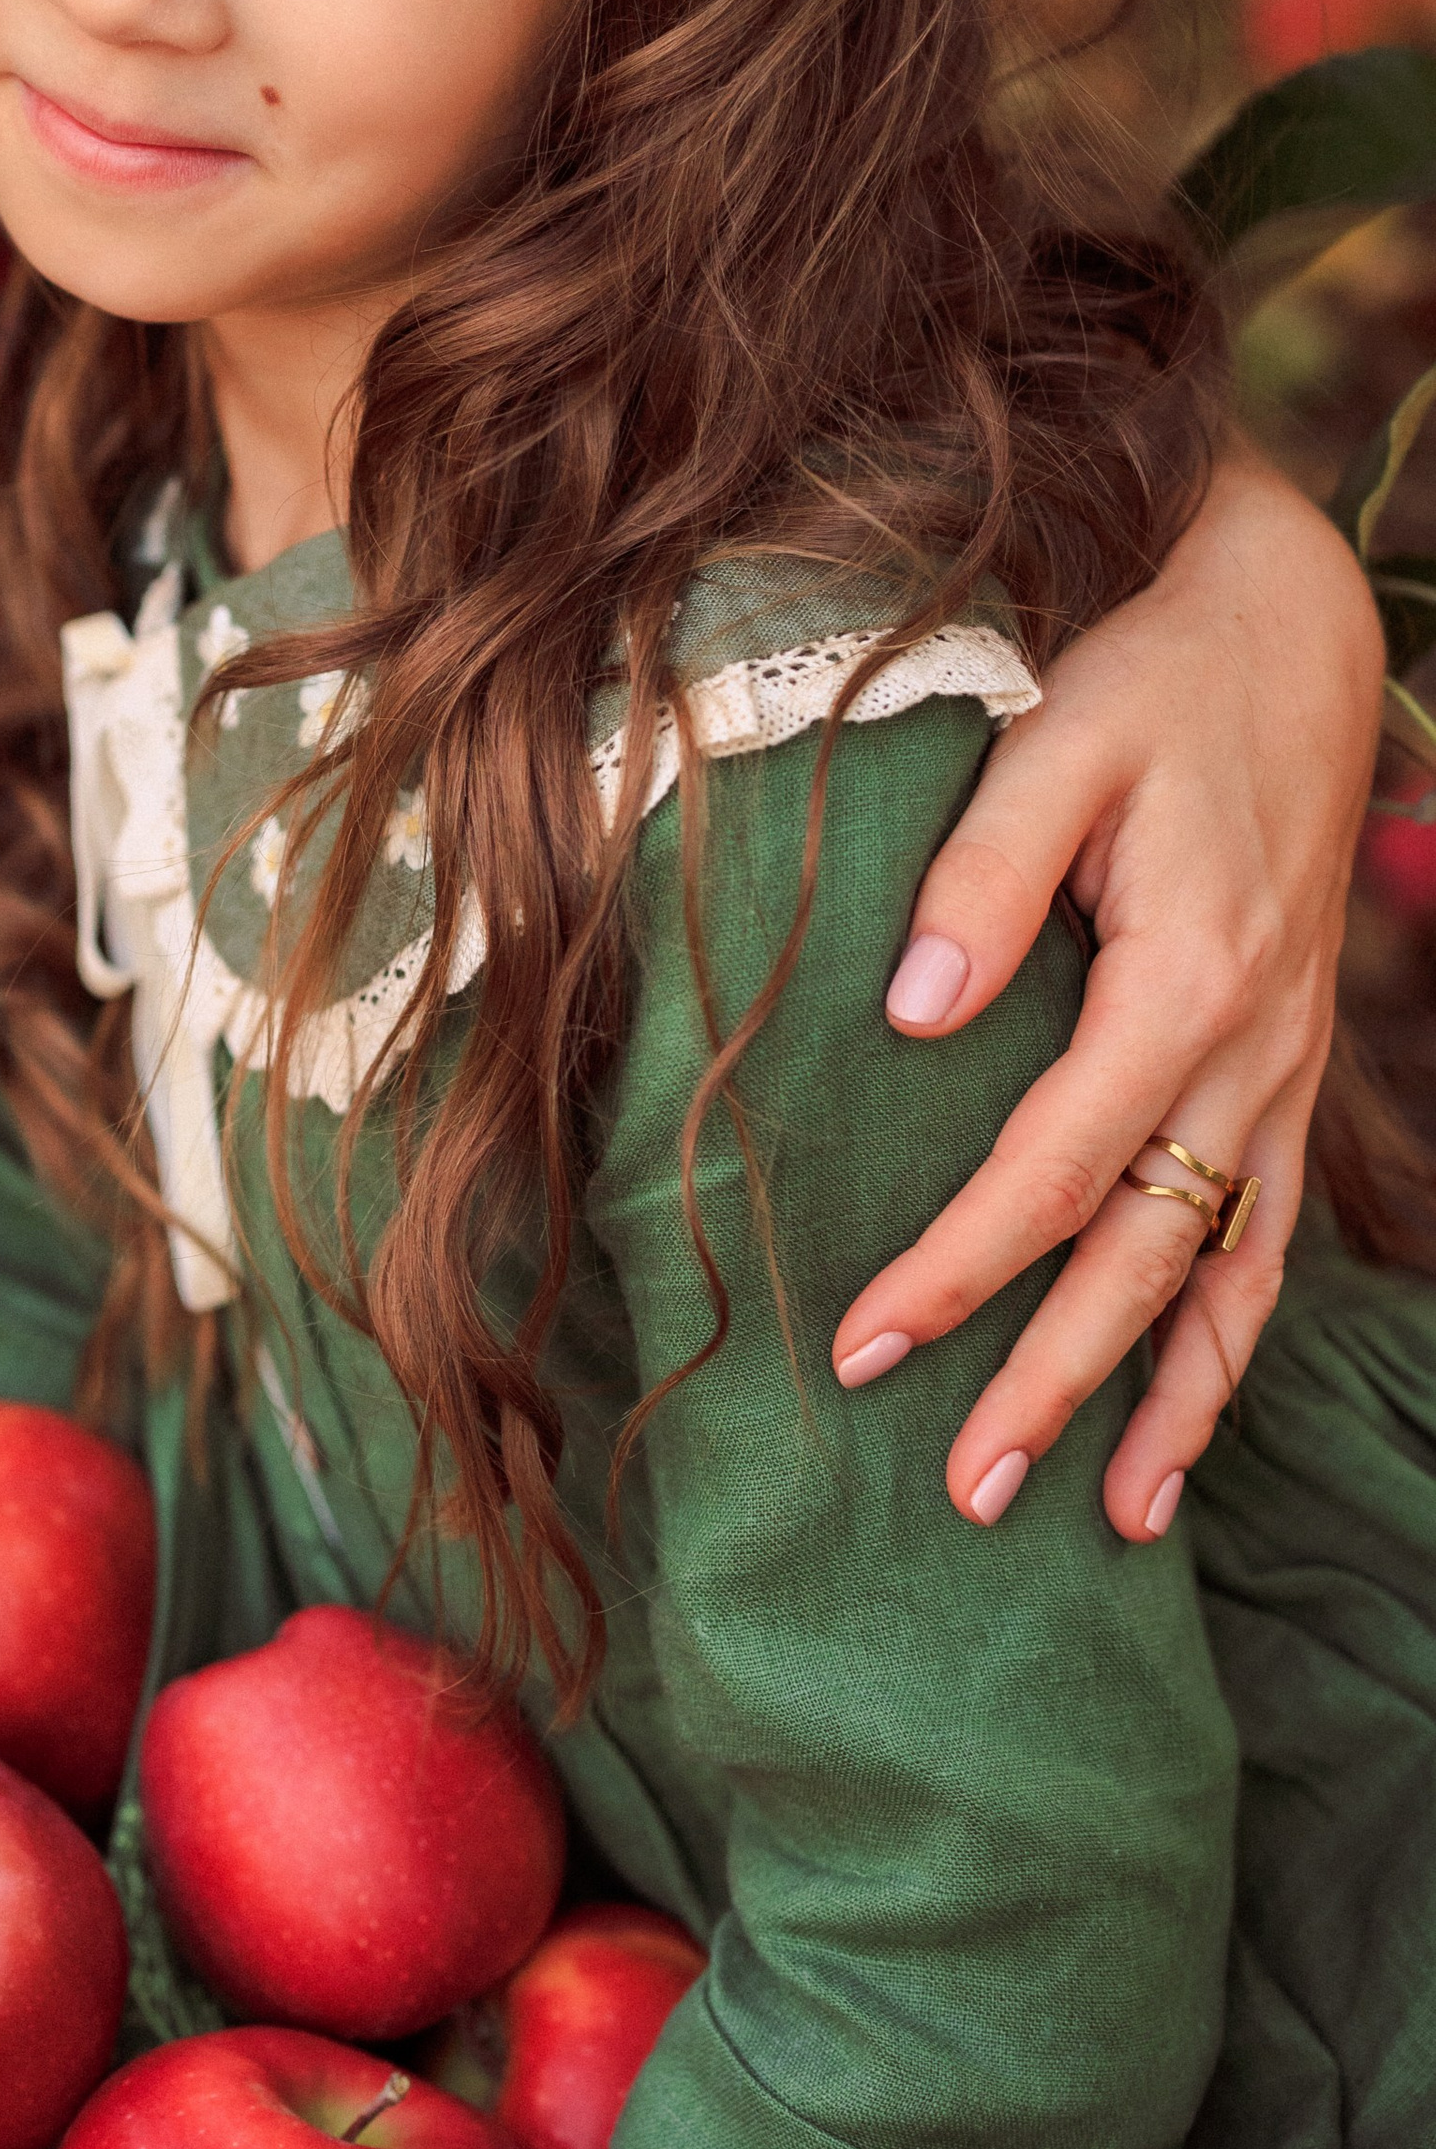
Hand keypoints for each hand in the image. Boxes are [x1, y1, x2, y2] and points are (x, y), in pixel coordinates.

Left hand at [831, 446, 1382, 1539]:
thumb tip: (910, 1010)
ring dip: (1164, 1404)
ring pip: (1227, 1275)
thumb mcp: (1057, 742)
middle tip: (963, 1488)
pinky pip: (1266, 1239)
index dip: (957, 1270)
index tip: (862, 1346)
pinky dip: (1230, 1346)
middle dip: (1053, 1380)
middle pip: (1143, 1259)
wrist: (1286, 629)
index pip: (1049, 1172)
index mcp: (1183, 983)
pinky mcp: (1284, 1068)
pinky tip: (1179, 1434)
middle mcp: (1247, 1051)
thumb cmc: (1150, 675)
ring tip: (1095, 1519)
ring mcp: (1279, 1071)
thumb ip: (983, 875)